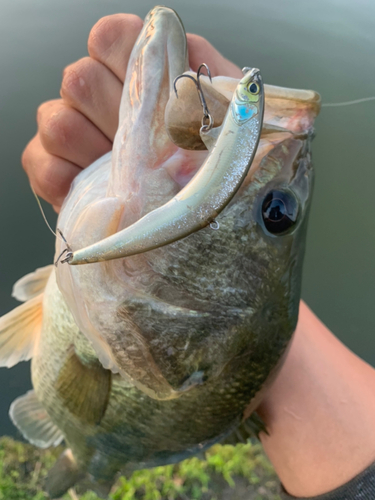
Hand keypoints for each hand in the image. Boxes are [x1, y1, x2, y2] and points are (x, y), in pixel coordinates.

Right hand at [21, 13, 241, 211]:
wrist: (206, 219)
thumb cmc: (219, 168)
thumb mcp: (228, 119)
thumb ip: (206, 77)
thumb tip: (181, 57)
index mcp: (141, 77)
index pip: (109, 38)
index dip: (124, 59)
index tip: (150, 92)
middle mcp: (104, 101)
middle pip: (78, 80)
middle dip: (110, 115)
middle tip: (144, 146)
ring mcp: (78, 138)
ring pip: (55, 120)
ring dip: (89, 149)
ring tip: (124, 173)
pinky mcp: (61, 175)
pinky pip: (38, 162)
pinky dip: (62, 177)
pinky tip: (96, 190)